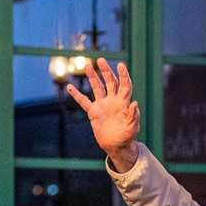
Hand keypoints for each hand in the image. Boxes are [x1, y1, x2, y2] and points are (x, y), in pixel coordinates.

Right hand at [66, 58, 139, 172]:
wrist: (116, 146)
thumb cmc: (127, 137)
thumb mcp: (132, 127)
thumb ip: (133, 115)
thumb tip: (135, 103)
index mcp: (123, 102)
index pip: (124, 85)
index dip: (123, 75)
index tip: (121, 65)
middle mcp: (113, 101)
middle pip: (110, 82)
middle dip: (106, 71)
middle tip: (101, 60)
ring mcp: (102, 105)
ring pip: (97, 88)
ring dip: (93, 77)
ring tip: (88, 66)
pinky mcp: (93, 112)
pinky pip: (84, 101)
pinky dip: (77, 95)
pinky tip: (70, 87)